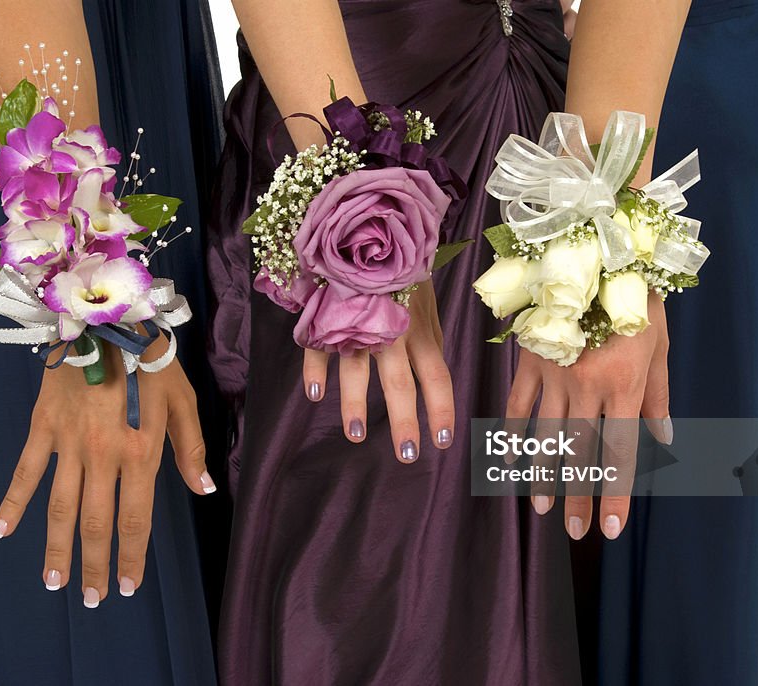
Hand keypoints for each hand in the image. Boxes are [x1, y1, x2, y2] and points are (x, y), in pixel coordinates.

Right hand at [0, 338, 214, 607]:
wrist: (107, 316)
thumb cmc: (153, 360)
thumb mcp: (183, 400)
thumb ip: (192, 448)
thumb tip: (203, 490)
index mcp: (142, 452)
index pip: (135, 517)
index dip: (131, 555)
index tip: (126, 586)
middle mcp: (104, 455)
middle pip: (96, 523)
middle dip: (93, 564)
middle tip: (89, 598)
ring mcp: (69, 443)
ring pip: (60, 508)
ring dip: (56, 548)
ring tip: (54, 582)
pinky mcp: (43, 426)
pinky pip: (25, 471)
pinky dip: (12, 503)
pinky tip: (0, 532)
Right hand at [303, 282, 454, 461]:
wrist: (368, 221)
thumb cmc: (400, 265)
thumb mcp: (423, 299)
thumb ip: (426, 335)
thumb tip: (435, 372)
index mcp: (420, 326)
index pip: (437, 375)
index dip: (441, 409)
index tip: (443, 442)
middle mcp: (393, 327)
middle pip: (401, 381)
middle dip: (404, 420)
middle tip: (406, 455)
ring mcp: (358, 318)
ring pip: (358, 367)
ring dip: (355, 403)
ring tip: (356, 435)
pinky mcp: (328, 309)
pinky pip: (319, 343)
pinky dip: (316, 368)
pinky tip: (314, 393)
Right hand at [506, 291, 671, 538]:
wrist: (598, 251)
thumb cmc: (637, 299)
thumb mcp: (659, 346)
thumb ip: (657, 396)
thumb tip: (664, 440)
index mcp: (623, 385)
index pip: (619, 452)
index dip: (615, 494)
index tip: (611, 529)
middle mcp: (586, 386)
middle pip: (578, 452)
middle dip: (576, 496)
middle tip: (571, 532)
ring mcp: (553, 372)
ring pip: (544, 434)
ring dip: (542, 474)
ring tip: (539, 507)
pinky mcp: (530, 358)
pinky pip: (518, 401)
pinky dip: (514, 431)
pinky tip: (510, 457)